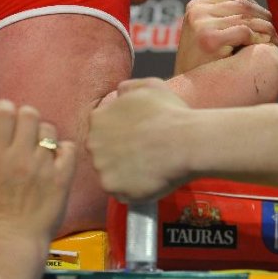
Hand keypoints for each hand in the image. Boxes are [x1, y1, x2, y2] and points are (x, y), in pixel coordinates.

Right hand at [0, 100, 75, 243]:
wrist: (14, 242)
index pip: (4, 113)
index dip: (6, 110)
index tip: (6, 118)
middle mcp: (20, 157)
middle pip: (30, 114)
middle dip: (26, 117)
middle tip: (23, 130)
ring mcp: (43, 166)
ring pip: (49, 130)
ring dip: (44, 134)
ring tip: (38, 146)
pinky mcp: (62, 177)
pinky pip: (69, 148)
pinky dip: (64, 149)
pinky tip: (56, 158)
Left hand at [88, 78, 190, 202]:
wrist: (185, 142)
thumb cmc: (169, 113)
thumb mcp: (149, 86)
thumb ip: (129, 88)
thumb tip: (120, 92)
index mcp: (98, 119)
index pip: (101, 129)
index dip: (120, 134)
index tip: (136, 137)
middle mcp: (93, 143)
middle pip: (102, 153)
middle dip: (118, 154)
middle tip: (143, 154)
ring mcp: (101, 167)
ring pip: (110, 174)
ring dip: (125, 173)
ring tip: (148, 168)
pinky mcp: (112, 188)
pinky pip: (120, 192)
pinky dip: (133, 189)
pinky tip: (149, 180)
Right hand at [174, 0, 277, 74]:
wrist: (188, 93)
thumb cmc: (204, 67)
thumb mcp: (209, 34)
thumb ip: (226, 19)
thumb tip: (263, 13)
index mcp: (195, 6)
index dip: (255, 6)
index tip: (266, 21)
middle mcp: (197, 11)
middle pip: (243, 5)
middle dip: (263, 18)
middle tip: (274, 33)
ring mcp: (201, 24)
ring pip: (246, 17)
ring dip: (265, 29)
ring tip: (273, 41)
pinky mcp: (209, 39)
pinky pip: (245, 31)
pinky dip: (257, 38)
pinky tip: (261, 48)